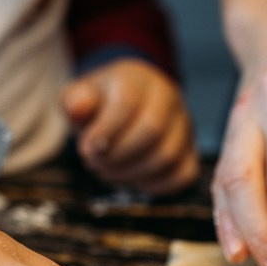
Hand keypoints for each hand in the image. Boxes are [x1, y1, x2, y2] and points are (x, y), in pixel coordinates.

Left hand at [62, 58, 197, 196]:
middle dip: (118, 155)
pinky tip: (132, 180)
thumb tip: (78, 108)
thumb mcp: (80, 96)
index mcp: (139, 79)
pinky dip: (154, 185)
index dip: (107, 130)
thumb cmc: (102, 105)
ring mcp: (184, 128)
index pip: (129, 101)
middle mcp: (169, 99)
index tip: (87, 149)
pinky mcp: (191, 154)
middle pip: (152, 129)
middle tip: (95, 164)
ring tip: (108, 172)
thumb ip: (75, 101)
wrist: (127, 108)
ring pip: (167, 156)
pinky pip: (182, 175)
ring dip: (131, 172)